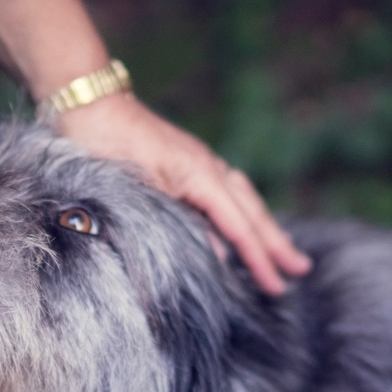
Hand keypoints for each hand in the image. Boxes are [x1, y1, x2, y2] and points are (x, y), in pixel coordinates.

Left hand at [55, 94, 311, 294]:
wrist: (89, 105)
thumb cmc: (107, 145)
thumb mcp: (140, 191)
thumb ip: (178, 222)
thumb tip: (219, 254)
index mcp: (201, 175)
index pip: (239, 227)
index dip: (259, 259)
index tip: (277, 286)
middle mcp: (208, 167)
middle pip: (252, 211)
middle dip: (276, 243)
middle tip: (301, 270)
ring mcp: (199, 163)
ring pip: (242, 200)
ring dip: (263, 227)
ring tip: (282, 250)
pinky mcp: (185, 163)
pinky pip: (225, 193)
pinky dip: (240, 212)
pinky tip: (238, 224)